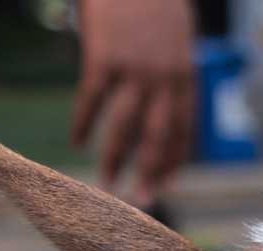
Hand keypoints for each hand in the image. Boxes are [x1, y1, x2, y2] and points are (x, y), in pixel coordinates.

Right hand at [72, 0, 197, 204]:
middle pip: (158, 138)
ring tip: (105, 183)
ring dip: (114, 158)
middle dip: (149, 173)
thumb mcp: (176, 36)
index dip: (173, 161)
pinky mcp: (105, 57)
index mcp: (186, 75)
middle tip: (140, 202)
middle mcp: (165, 78)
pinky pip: (92, 101)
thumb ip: (171, 70)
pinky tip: (77, 142)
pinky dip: (83, 123)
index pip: (184, 131)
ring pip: (126, 127)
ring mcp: (135, 69)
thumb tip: (161, 102)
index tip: (163, 185)